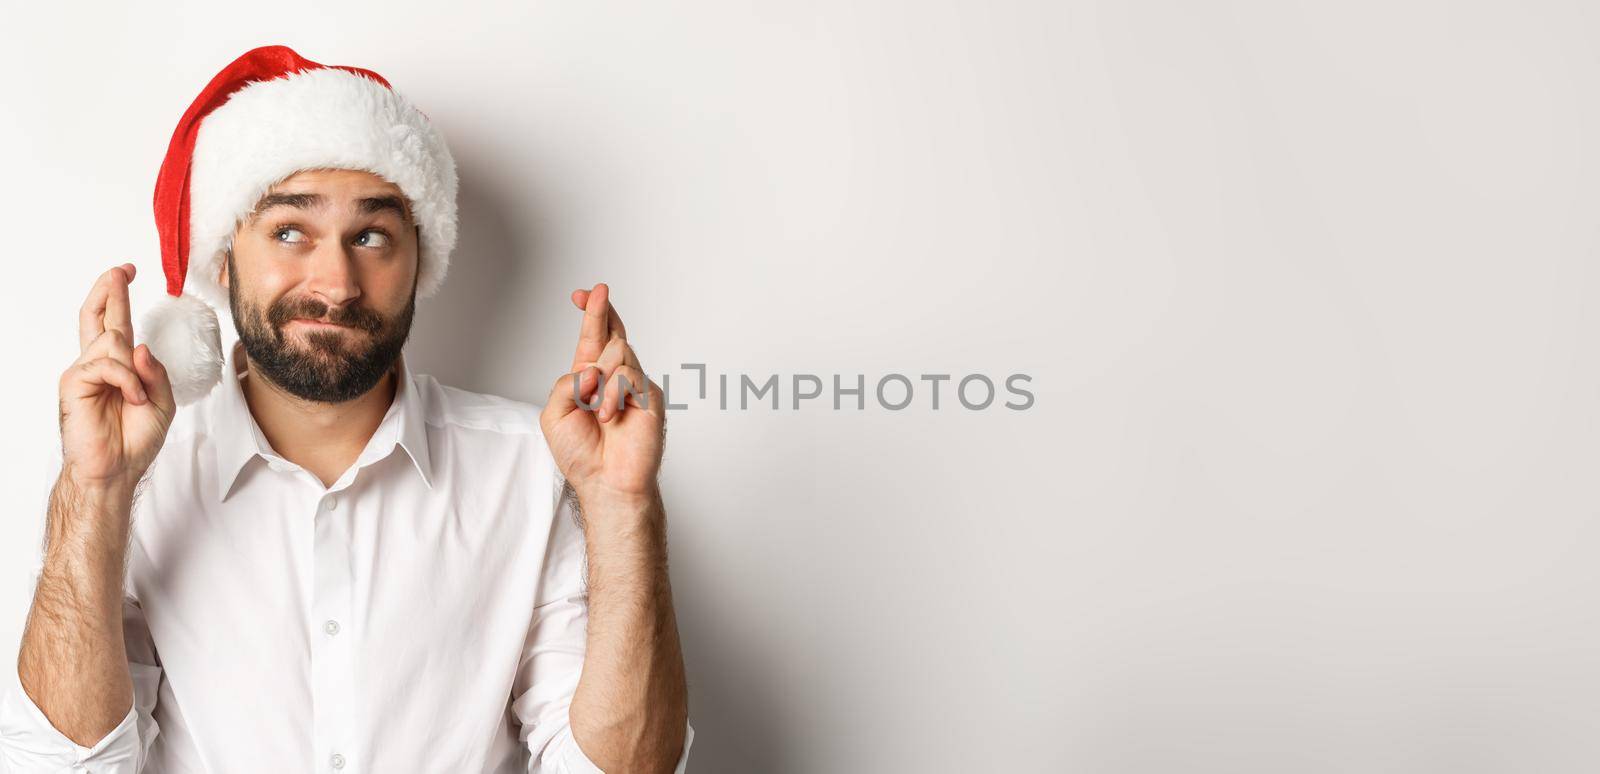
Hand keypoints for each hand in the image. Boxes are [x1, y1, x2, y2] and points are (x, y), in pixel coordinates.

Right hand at [59, 264, 176, 492]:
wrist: (116, 469)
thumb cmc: (135, 439)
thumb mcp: (161, 401)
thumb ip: (156, 372)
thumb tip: (141, 345)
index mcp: (117, 367)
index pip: (114, 324)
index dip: (116, 297)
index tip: (125, 272)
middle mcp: (97, 364)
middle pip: (98, 317)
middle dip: (110, 291)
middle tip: (120, 270)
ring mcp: (84, 372)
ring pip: (113, 341)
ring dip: (135, 369)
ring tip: (138, 397)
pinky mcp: (75, 383)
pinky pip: (108, 364)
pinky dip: (127, 381)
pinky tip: (132, 399)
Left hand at [540, 283, 664, 507]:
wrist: (606, 482)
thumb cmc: (581, 455)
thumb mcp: (555, 414)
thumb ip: (566, 384)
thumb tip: (593, 369)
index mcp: (590, 379)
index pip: (593, 338)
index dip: (590, 313)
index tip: (583, 293)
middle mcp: (613, 379)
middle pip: (612, 332)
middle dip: (598, 311)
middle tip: (593, 294)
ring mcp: (634, 386)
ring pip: (618, 351)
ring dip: (599, 378)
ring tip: (596, 408)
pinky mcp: (650, 397)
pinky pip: (628, 375)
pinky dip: (612, 394)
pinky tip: (609, 415)